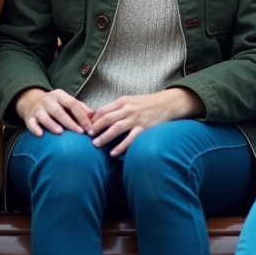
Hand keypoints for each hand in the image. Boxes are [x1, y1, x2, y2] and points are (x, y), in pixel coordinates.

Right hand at [14, 88, 93, 136]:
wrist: (31, 100)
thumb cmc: (56, 104)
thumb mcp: (67, 101)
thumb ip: (81, 108)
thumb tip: (95, 116)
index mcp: (60, 95)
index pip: (73, 104)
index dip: (82, 116)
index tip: (89, 128)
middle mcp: (48, 101)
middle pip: (59, 111)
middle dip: (70, 122)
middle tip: (80, 133)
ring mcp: (38, 109)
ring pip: (45, 117)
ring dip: (52, 124)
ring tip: (60, 132)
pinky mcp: (29, 118)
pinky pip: (31, 123)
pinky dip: (35, 128)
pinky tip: (40, 134)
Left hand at [89, 89, 204, 155]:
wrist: (168, 103)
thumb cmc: (147, 103)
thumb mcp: (131, 101)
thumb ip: (118, 108)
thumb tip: (102, 117)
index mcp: (123, 101)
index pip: (104, 110)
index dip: (94, 119)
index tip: (87, 126)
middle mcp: (128, 109)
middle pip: (107, 119)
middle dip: (96, 128)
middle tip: (88, 136)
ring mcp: (136, 119)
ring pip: (116, 128)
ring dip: (104, 137)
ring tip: (96, 145)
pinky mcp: (144, 128)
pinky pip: (130, 139)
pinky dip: (121, 146)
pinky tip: (114, 153)